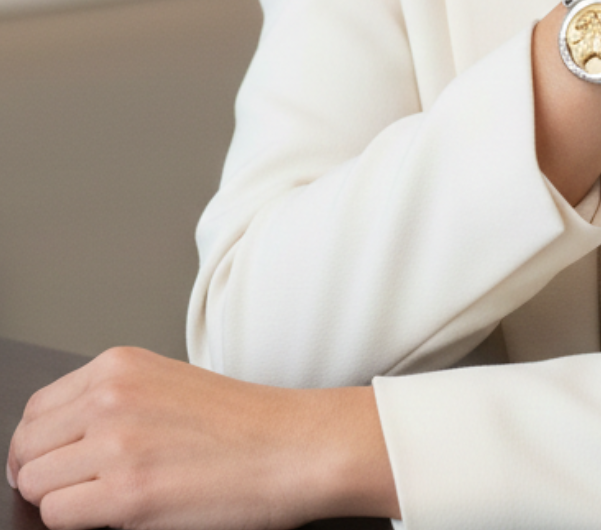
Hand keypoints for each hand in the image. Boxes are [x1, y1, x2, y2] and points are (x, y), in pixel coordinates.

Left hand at [6, 347, 398, 529]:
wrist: (296, 445)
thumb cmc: (248, 422)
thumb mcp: (172, 385)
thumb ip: (116, 400)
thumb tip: (59, 442)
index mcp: (120, 365)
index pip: (36, 408)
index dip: (42, 443)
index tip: (56, 461)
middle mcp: (111, 397)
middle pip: (26, 448)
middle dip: (44, 473)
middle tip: (78, 487)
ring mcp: (117, 444)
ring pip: (36, 485)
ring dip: (64, 499)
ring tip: (109, 497)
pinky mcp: (128, 494)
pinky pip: (59, 517)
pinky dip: (80, 522)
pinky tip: (123, 511)